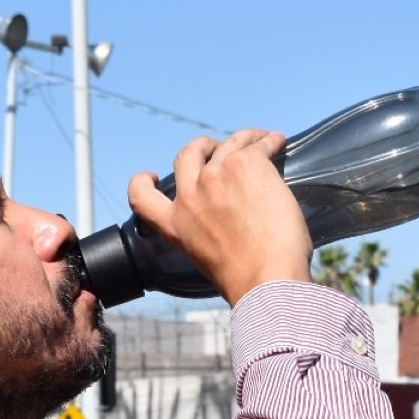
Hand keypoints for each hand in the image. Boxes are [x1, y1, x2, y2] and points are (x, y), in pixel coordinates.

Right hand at [127, 129, 311, 305]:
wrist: (266, 276)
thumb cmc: (247, 279)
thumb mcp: (206, 259)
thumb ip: (205, 235)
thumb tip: (230, 224)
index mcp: (175, 225)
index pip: (141, 196)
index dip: (142, 181)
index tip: (152, 175)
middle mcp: (190, 195)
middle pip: (187, 154)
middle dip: (202, 146)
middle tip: (220, 147)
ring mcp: (216, 175)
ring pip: (227, 143)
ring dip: (245, 139)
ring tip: (261, 140)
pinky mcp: (245, 164)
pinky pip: (258, 146)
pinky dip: (269, 142)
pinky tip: (277, 142)